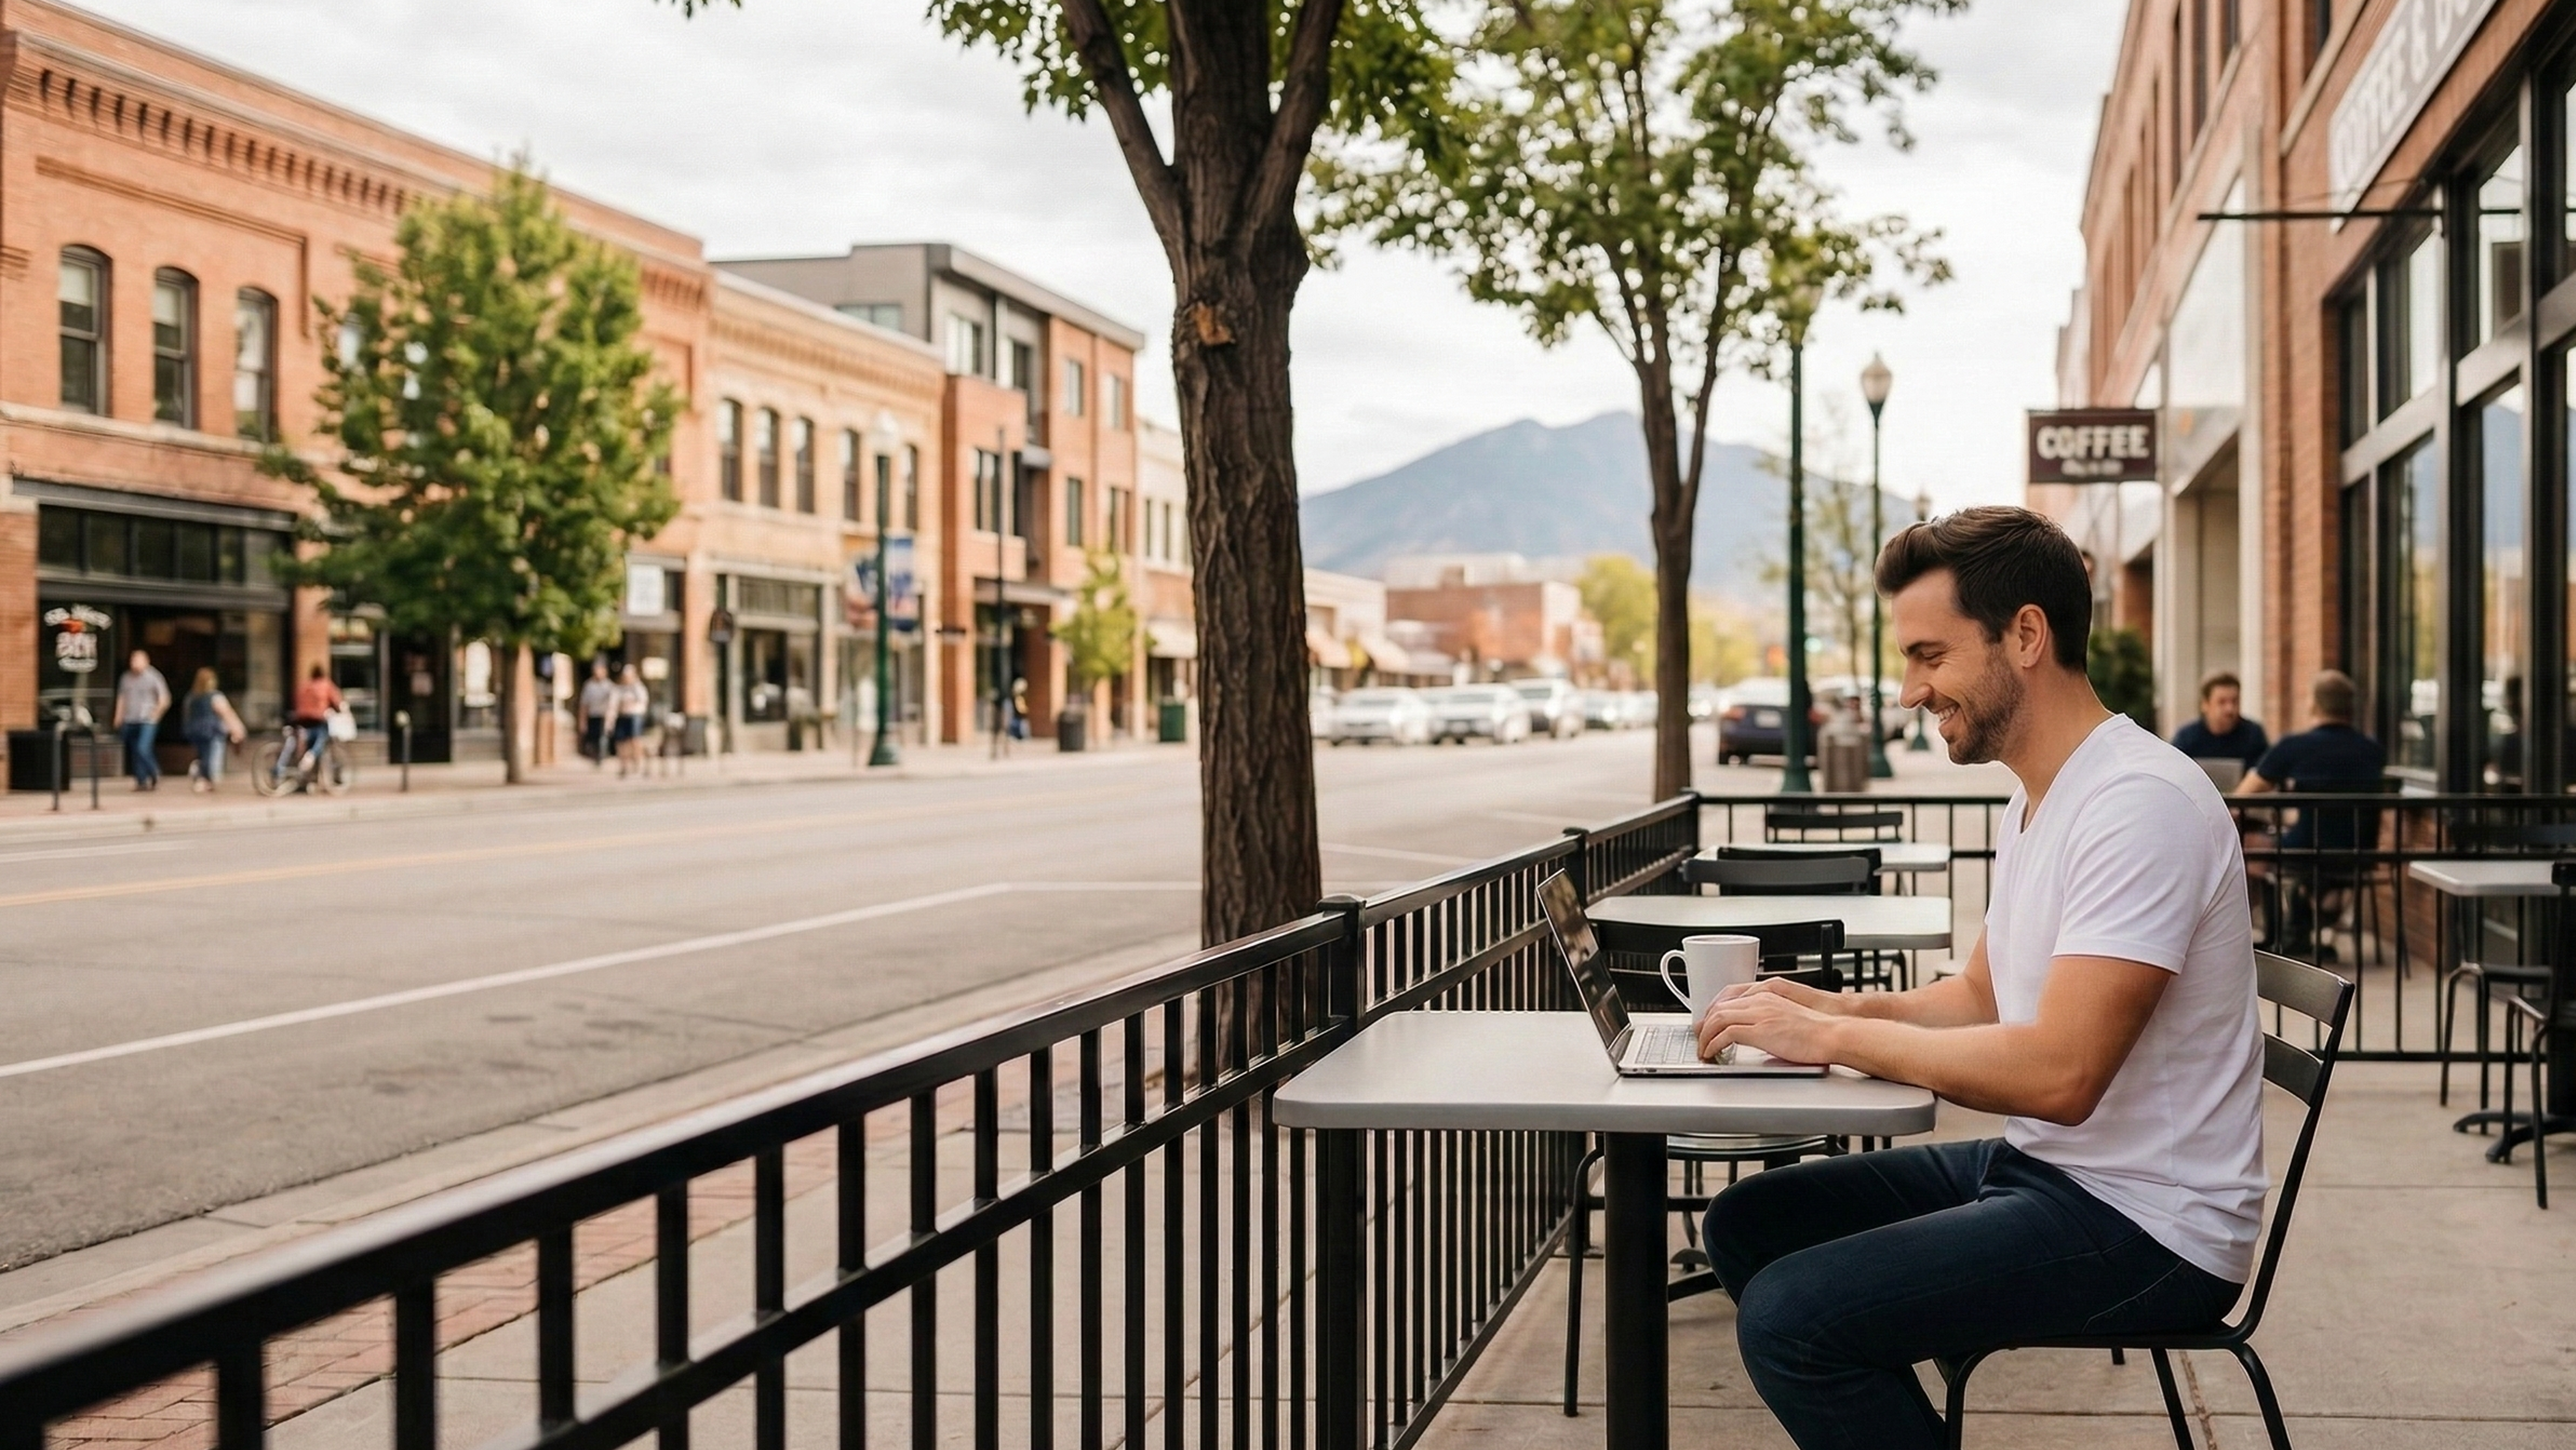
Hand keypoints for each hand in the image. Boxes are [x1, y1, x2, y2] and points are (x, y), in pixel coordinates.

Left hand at [1696, 981, 1844, 1065]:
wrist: (1833, 1034)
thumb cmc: (1816, 1031)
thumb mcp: (1787, 1017)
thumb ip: (1769, 1019)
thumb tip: (1757, 1033)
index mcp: (1767, 995)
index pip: (1729, 999)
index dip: (1712, 1012)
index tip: (1706, 1023)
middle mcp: (1760, 1001)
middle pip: (1720, 1008)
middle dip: (1704, 1024)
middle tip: (1698, 1037)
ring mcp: (1760, 1014)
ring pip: (1719, 1019)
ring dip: (1706, 1035)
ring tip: (1703, 1049)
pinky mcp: (1761, 1030)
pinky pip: (1727, 1034)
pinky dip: (1715, 1044)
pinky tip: (1713, 1052)